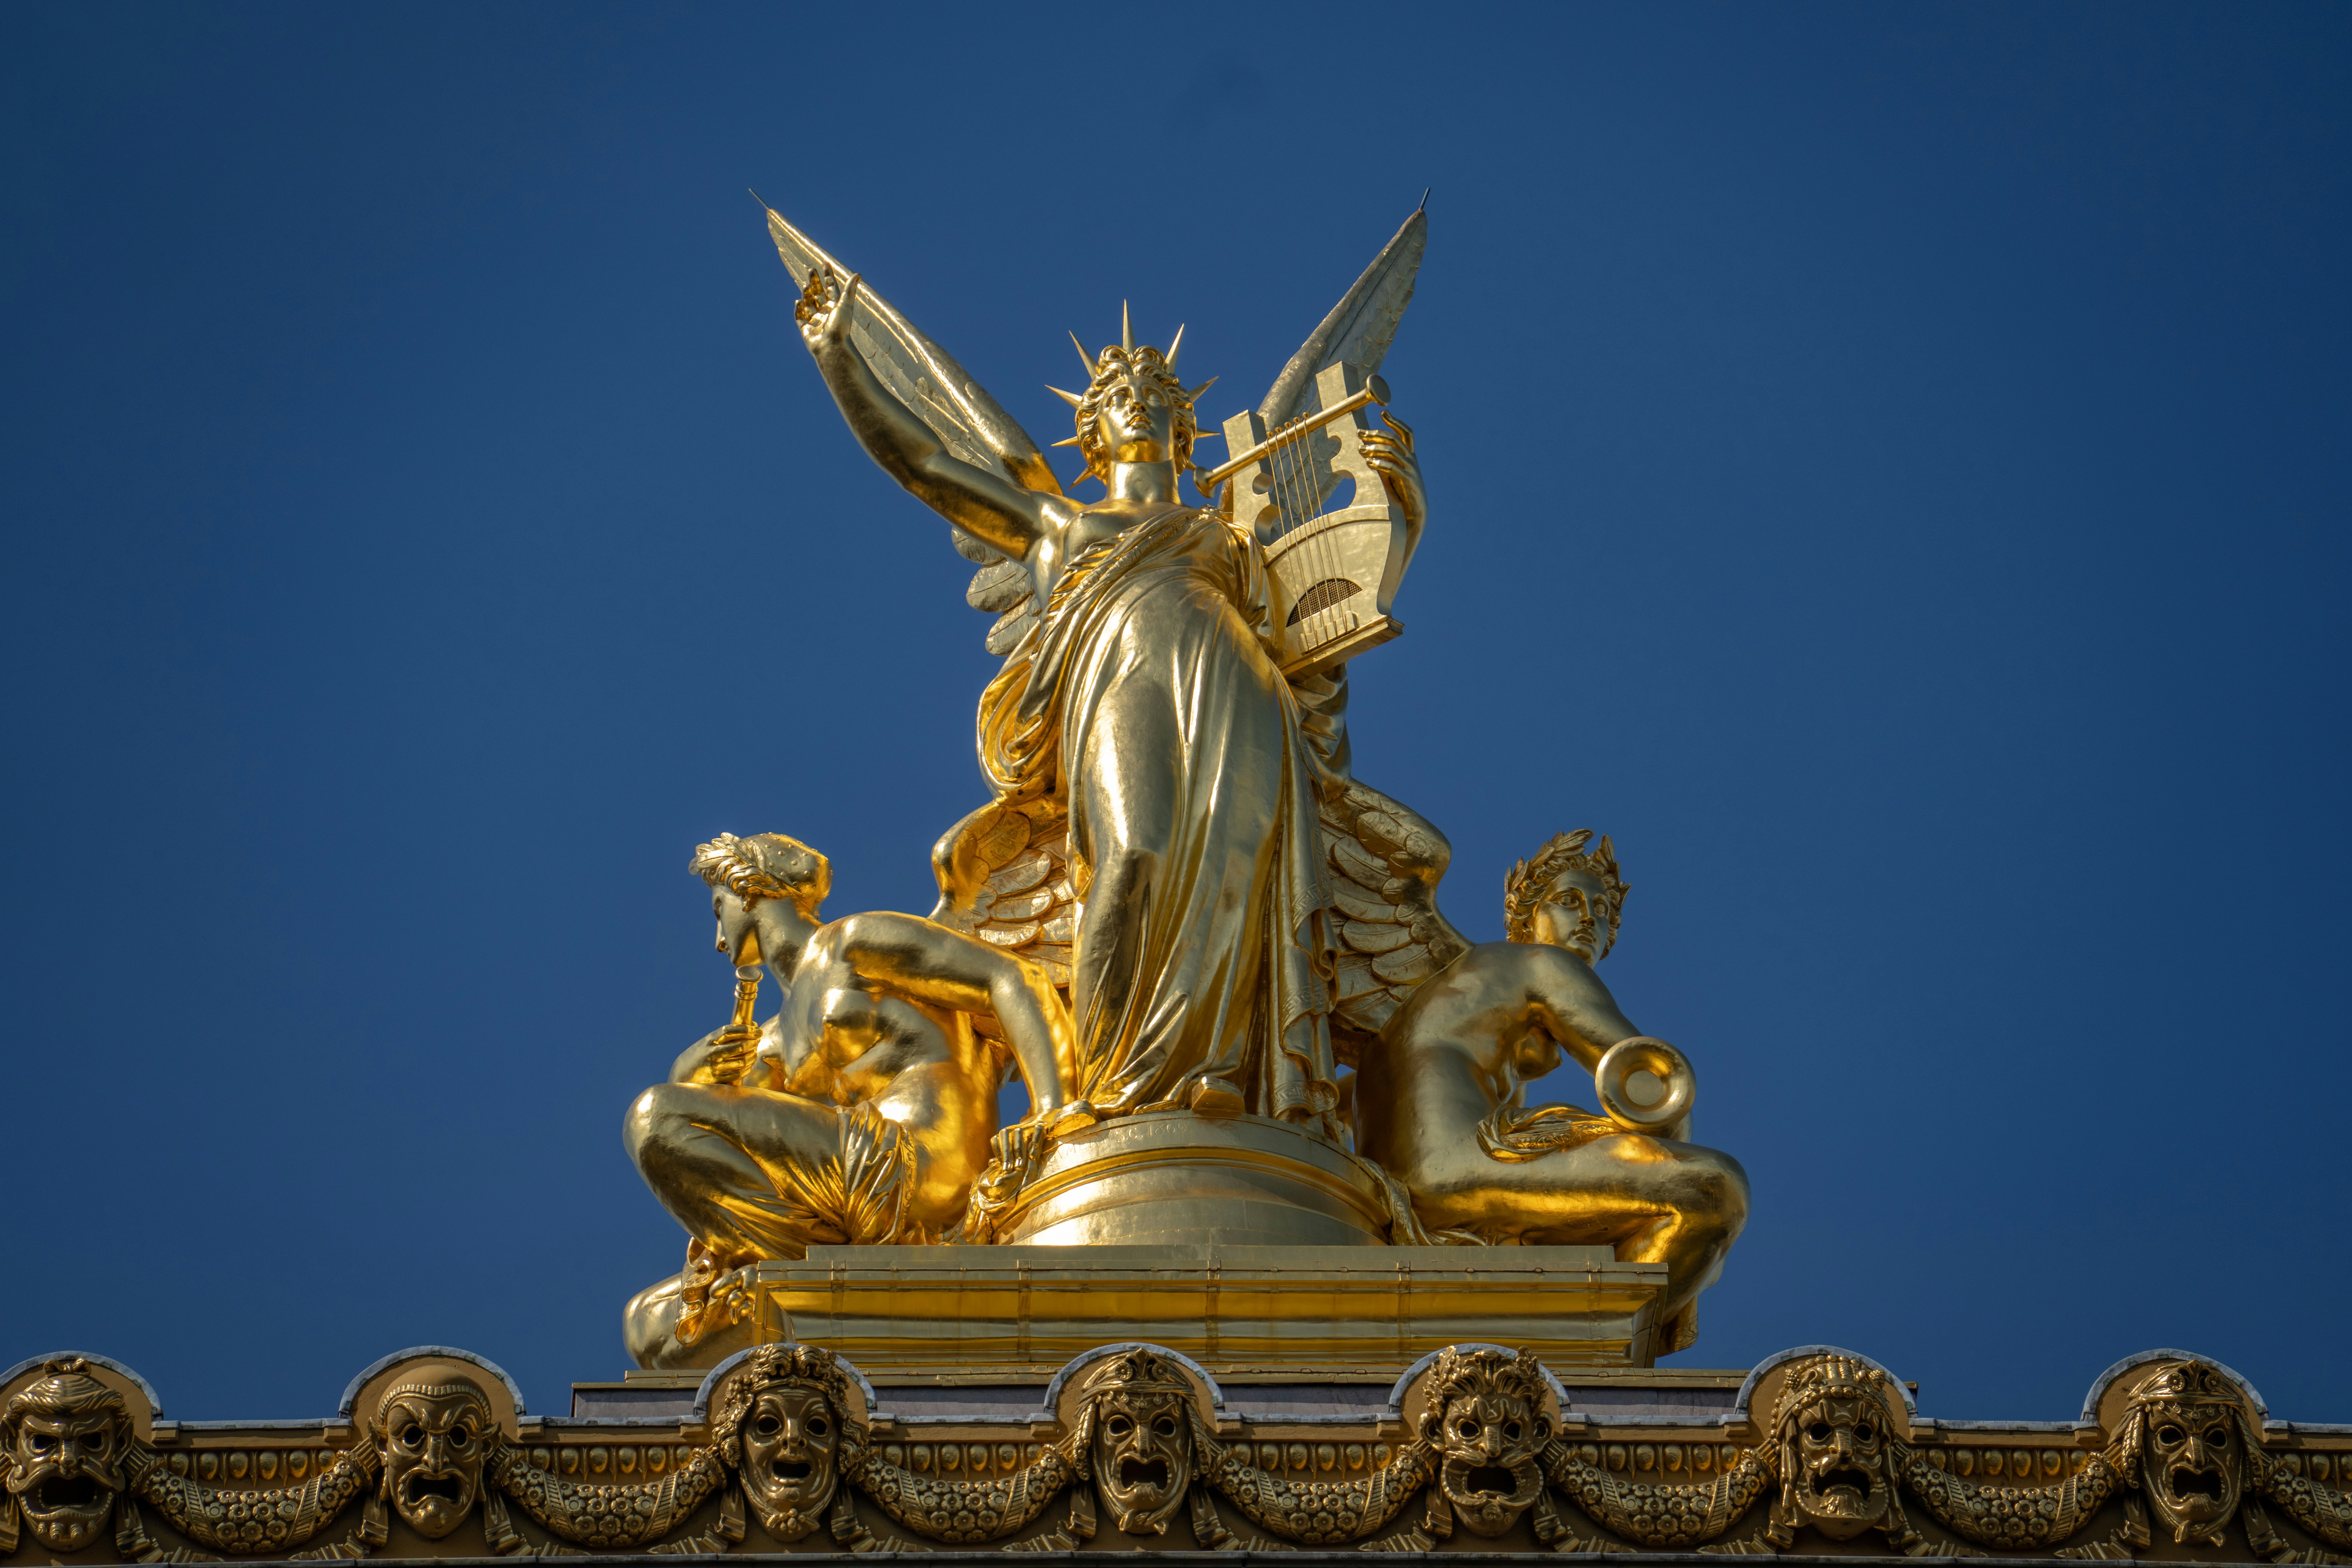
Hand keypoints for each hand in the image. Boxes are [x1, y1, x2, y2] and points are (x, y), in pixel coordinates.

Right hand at [795, 266, 859, 358]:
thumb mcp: (845, 304)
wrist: (832, 347)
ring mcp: (815, 320)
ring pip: (809, 303)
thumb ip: (849, 289)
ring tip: (806, 284)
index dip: (828, 275)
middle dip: (815, 281)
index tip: (824, 263)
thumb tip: (858, 274)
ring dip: (807, 293)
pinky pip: (800, 317)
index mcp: (836, 306)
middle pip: (819, 293)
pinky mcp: (806, 329)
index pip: (832, 287)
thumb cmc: (840, 327)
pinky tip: (798, 301)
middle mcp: (826, 312)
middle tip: (811, 269)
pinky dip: (798, 309)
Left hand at [990, 1115, 1046, 1172]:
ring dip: (1019, 1154)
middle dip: (1007, 1157)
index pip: (996, 1142)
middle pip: (1007, 1143)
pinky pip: (1035, 1134)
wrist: (1040, 1122)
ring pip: (1019, 1139)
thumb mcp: (1012, 1146)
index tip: (1001, 1168)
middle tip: (1007, 1171)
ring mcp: (1025, 1127)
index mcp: (1003, 1134)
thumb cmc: (1024, 1140)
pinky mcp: (1039, 1125)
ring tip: (1018, 1167)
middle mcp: (1012, 1129)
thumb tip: (990, 1162)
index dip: (998, 1155)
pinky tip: (1032, 1157)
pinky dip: (1034, 1145)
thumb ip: (1002, 1155)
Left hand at [1359, 409, 1425, 530]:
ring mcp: (1411, 469)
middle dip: (1376, 433)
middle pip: (1395, 439)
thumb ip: (1387, 460)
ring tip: (1361, 450)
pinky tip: (1369, 463)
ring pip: (1392, 451)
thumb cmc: (1403, 491)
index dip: (1395, 421)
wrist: (1415, 512)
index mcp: (1410, 455)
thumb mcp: (1395, 472)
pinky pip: (1393, 468)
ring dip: (1375, 449)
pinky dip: (1380, 464)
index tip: (1383, 412)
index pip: (1406, 433)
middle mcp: (1412, 459)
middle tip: (1360, 433)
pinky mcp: (1407, 481)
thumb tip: (1367, 449)